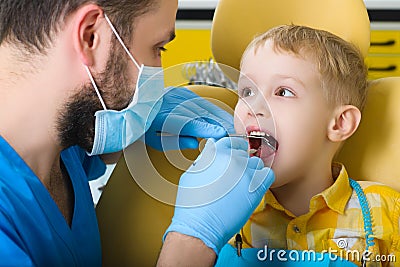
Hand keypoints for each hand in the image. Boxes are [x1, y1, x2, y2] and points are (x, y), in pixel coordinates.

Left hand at [145, 87, 233, 150]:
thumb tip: (195, 143)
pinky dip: (214, 109)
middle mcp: (170, 104)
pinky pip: (202, 101)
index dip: (205, 128)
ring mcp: (176, 95)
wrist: (135, 102)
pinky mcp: (182, 92)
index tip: (220, 133)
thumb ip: (176, 142)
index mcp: (161, 118)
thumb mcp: (154, 140)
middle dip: (218, 124)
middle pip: (199, 114)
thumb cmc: (144, 125)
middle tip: (232, 135)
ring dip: (219, 116)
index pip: (187, 123)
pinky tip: (223, 117)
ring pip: (203, 106)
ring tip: (232, 127)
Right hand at [163, 137, 274, 254]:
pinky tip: (254, 187)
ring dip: (252, 171)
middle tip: (235, 177)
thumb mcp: (192, 174)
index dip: (235, 150)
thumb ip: (206, 157)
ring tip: (243, 184)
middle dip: (242, 163)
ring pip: (258, 164)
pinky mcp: (256, 189)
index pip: (234, 142)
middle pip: (246, 154)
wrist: (200, 226)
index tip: (236, 156)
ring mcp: (246, 173)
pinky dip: (263, 179)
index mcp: (217, 153)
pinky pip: (268, 176)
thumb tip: (212, 147)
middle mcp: (233, 160)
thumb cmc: (193, 205)